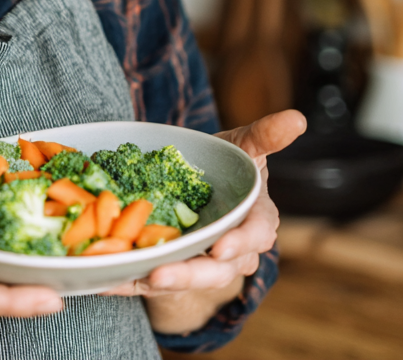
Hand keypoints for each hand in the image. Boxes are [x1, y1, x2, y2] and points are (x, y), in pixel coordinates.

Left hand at [100, 109, 306, 335]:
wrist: (204, 192)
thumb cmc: (229, 169)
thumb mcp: (244, 148)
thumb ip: (265, 136)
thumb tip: (297, 117)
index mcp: (254, 224)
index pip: (254, 237)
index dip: (240, 244)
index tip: (222, 246)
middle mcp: (230, 252)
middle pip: (215, 270)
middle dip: (190, 274)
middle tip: (162, 274)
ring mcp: (199, 264)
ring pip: (184, 279)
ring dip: (160, 281)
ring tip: (136, 277)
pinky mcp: (167, 270)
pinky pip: (147, 283)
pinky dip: (128, 283)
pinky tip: (105, 281)